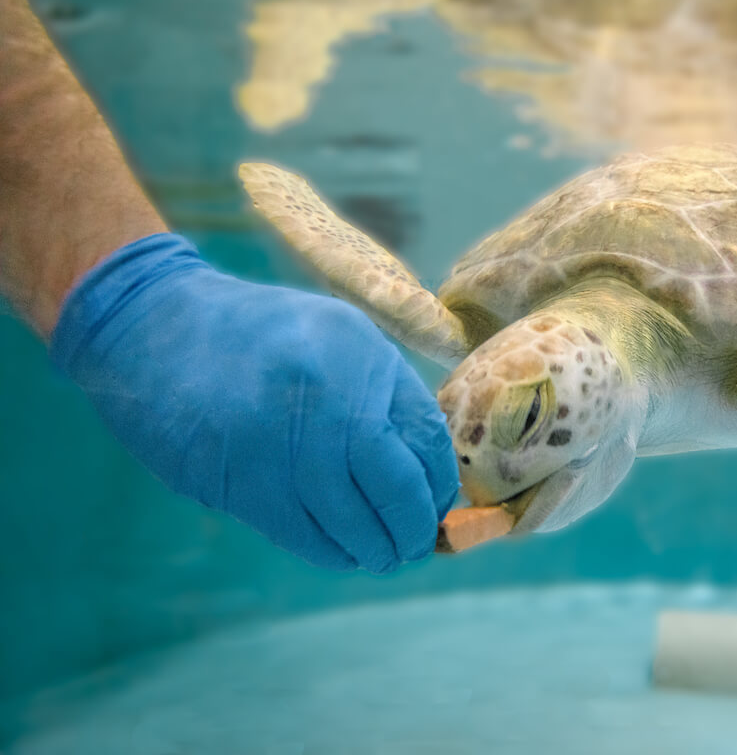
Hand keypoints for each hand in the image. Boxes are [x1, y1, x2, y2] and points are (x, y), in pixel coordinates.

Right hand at [51, 234, 459, 571]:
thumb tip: (429, 474)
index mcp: (359, 352)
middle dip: (412, 526)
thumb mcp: (339, 339)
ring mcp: (277, 439)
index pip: (424, 436)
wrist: (154, 326)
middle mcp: (324, 395)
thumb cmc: (262, 335)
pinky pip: (299, 532)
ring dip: (373, 548)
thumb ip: (385, 397)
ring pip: (347, 520)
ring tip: (383, 555)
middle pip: (393, 485)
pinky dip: (330, 551)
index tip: (438, 506)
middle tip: (416, 544)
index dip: (438, 483)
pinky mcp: (235, 478)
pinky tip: (343, 552)